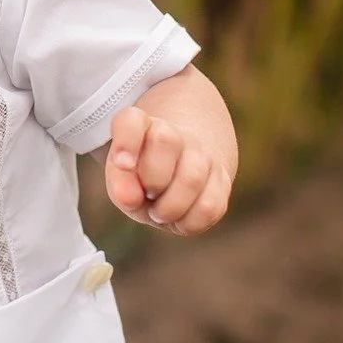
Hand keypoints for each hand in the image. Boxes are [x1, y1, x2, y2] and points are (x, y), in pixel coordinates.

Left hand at [104, 104, 232, 235]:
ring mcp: (203, 154)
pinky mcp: (222, 179)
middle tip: (147, 195)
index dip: (126, 140)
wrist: (177, 179)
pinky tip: (180, 220)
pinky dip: (189, 223)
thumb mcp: (121, 180)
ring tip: (160, 212)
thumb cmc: (140, 179)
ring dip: (169, 208)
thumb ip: (120, 185)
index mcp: (142, 126)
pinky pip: (210, 206)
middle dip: (151, 180)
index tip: (121, 164)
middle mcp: (176, 133)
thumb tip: (129, 197)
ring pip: (192, 178)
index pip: (132, 120)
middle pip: (165, 140)